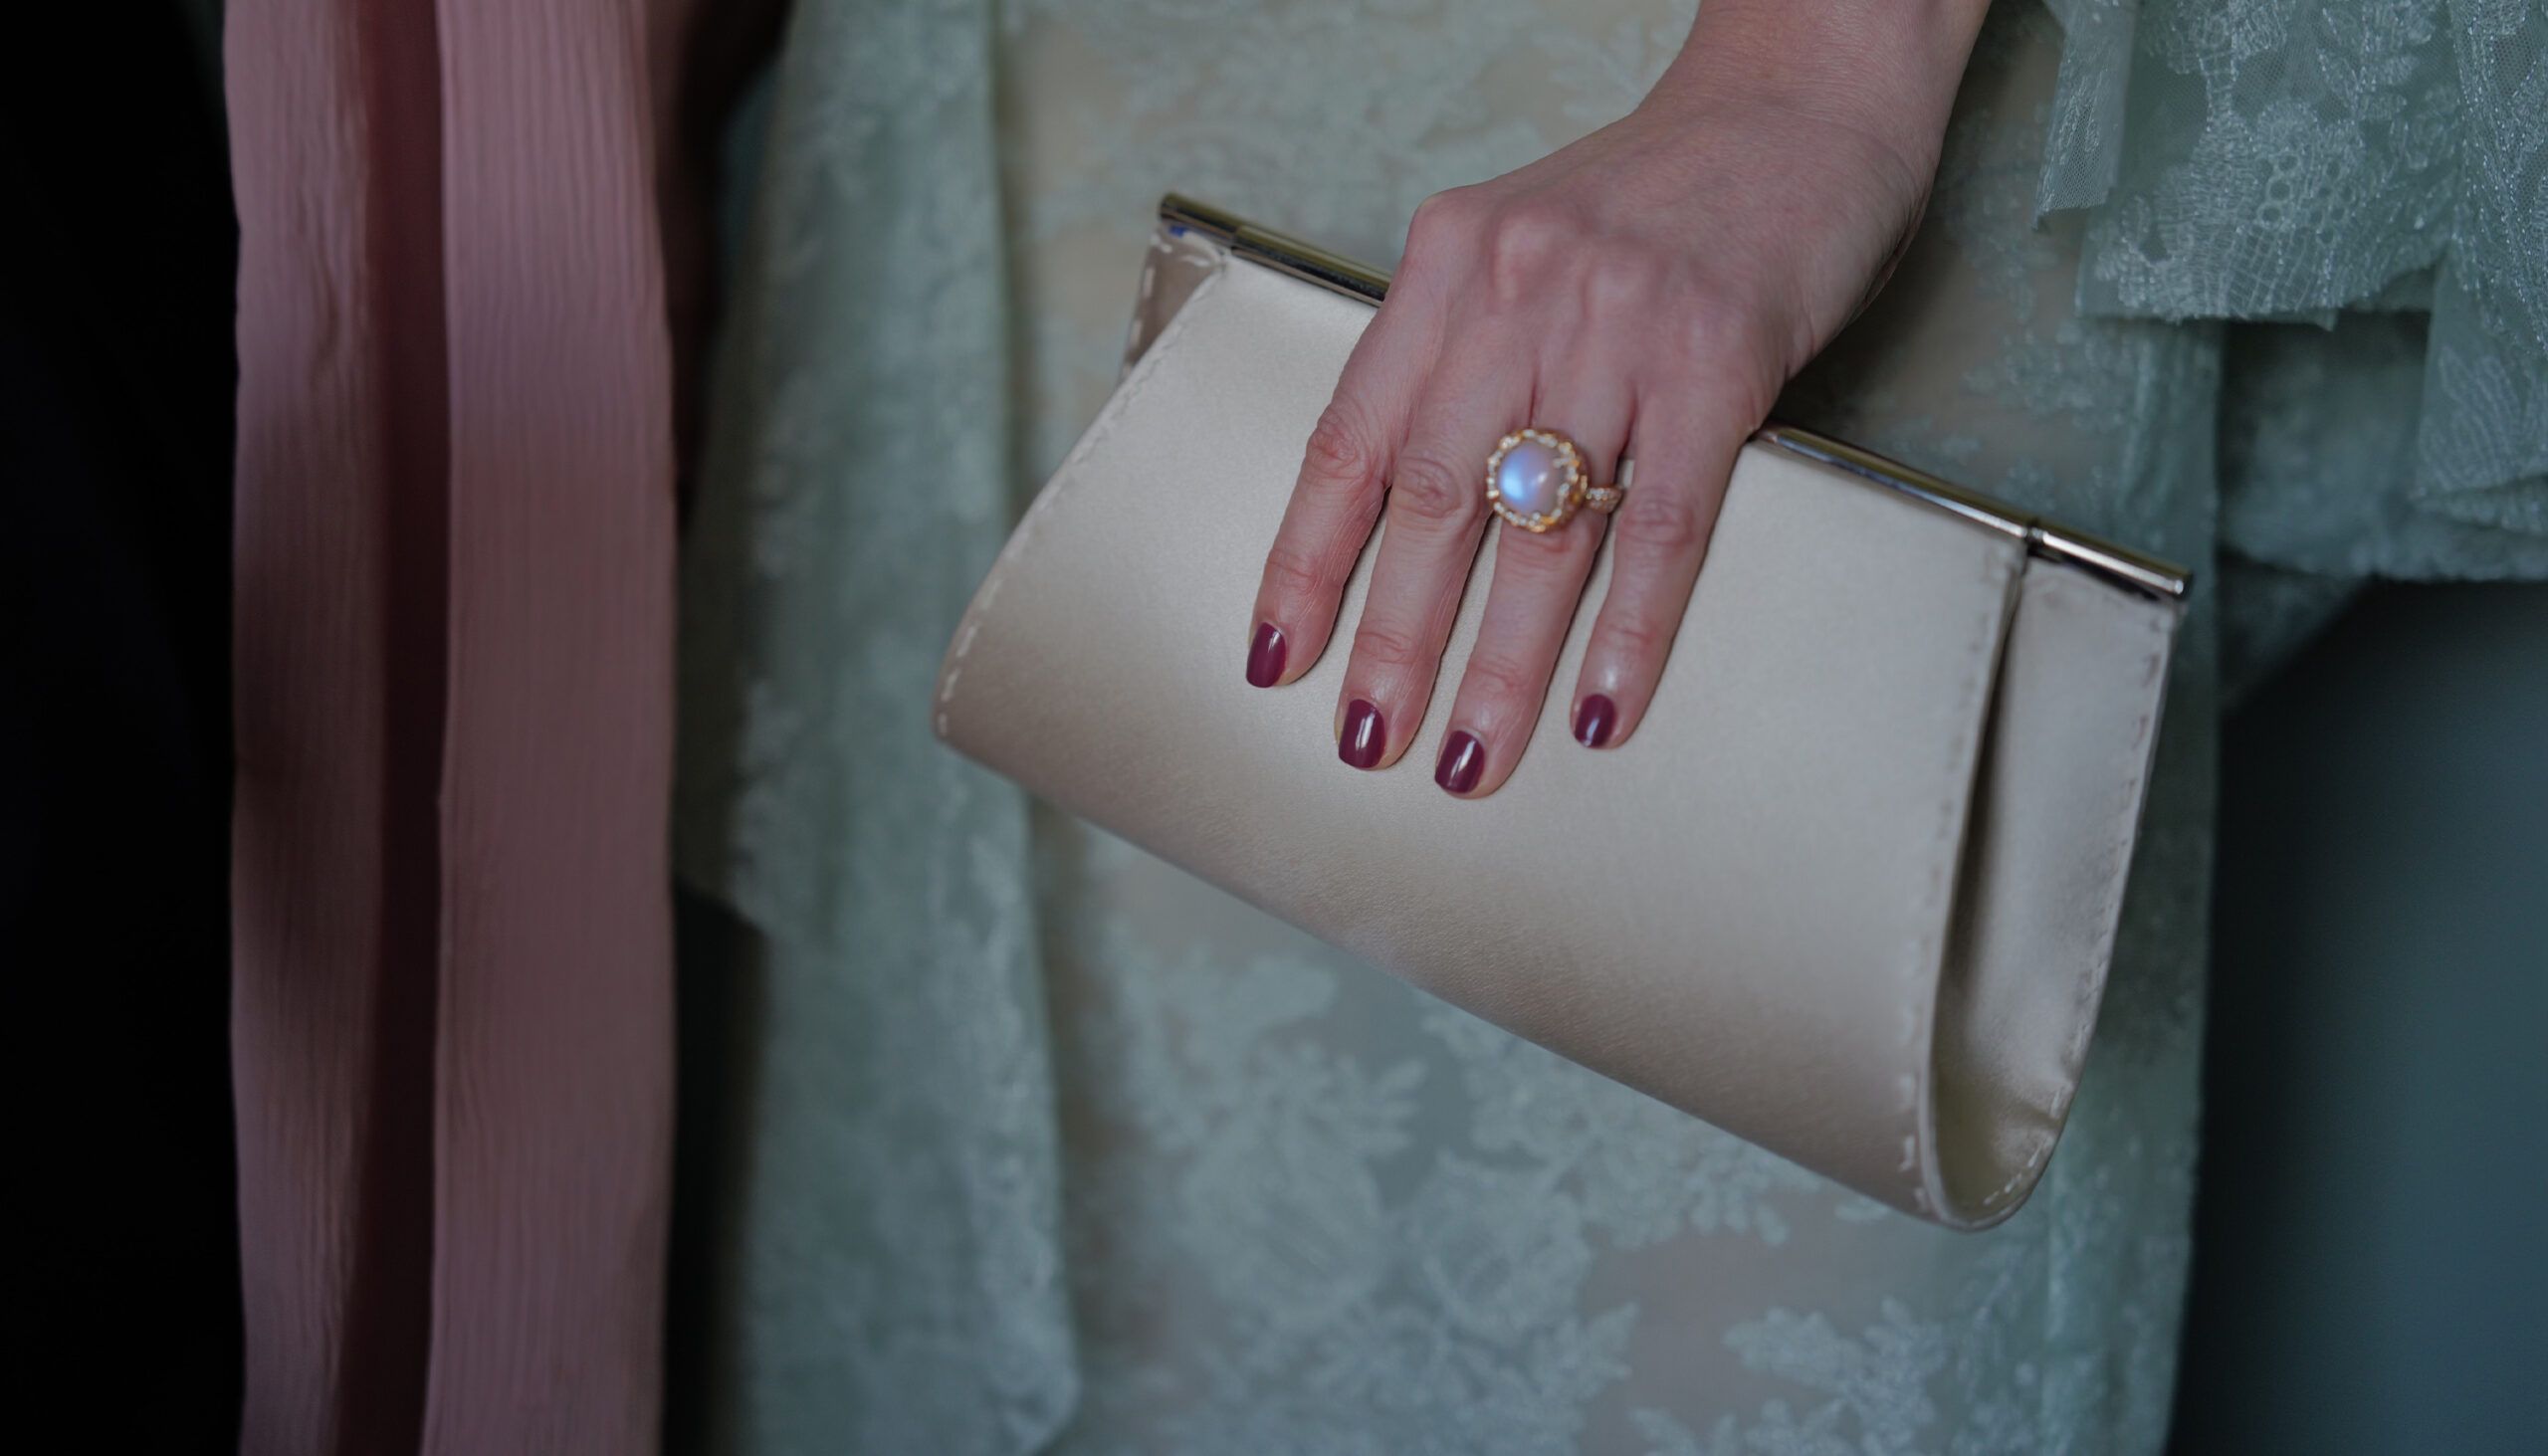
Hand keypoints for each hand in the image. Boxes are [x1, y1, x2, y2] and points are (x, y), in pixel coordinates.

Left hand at [1244, 0, 1987, 794]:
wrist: (1800, 98)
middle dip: (1393, 639)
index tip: (1276, 657)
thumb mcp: (1523, 249)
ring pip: (1537, 529)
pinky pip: (1661, 522)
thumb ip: (1468, 356)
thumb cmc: (1661, 194)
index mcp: (1445, 267)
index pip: (1349, 439)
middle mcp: (1512, 289)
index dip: (1305, 561)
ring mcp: (1615, 323)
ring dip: (1499, 663)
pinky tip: (1605, 705)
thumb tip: (1421, 517)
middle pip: (1431, 498)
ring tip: (1471, 759)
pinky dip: (1629, 628)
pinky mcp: (1717, 358)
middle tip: (1366, 740)